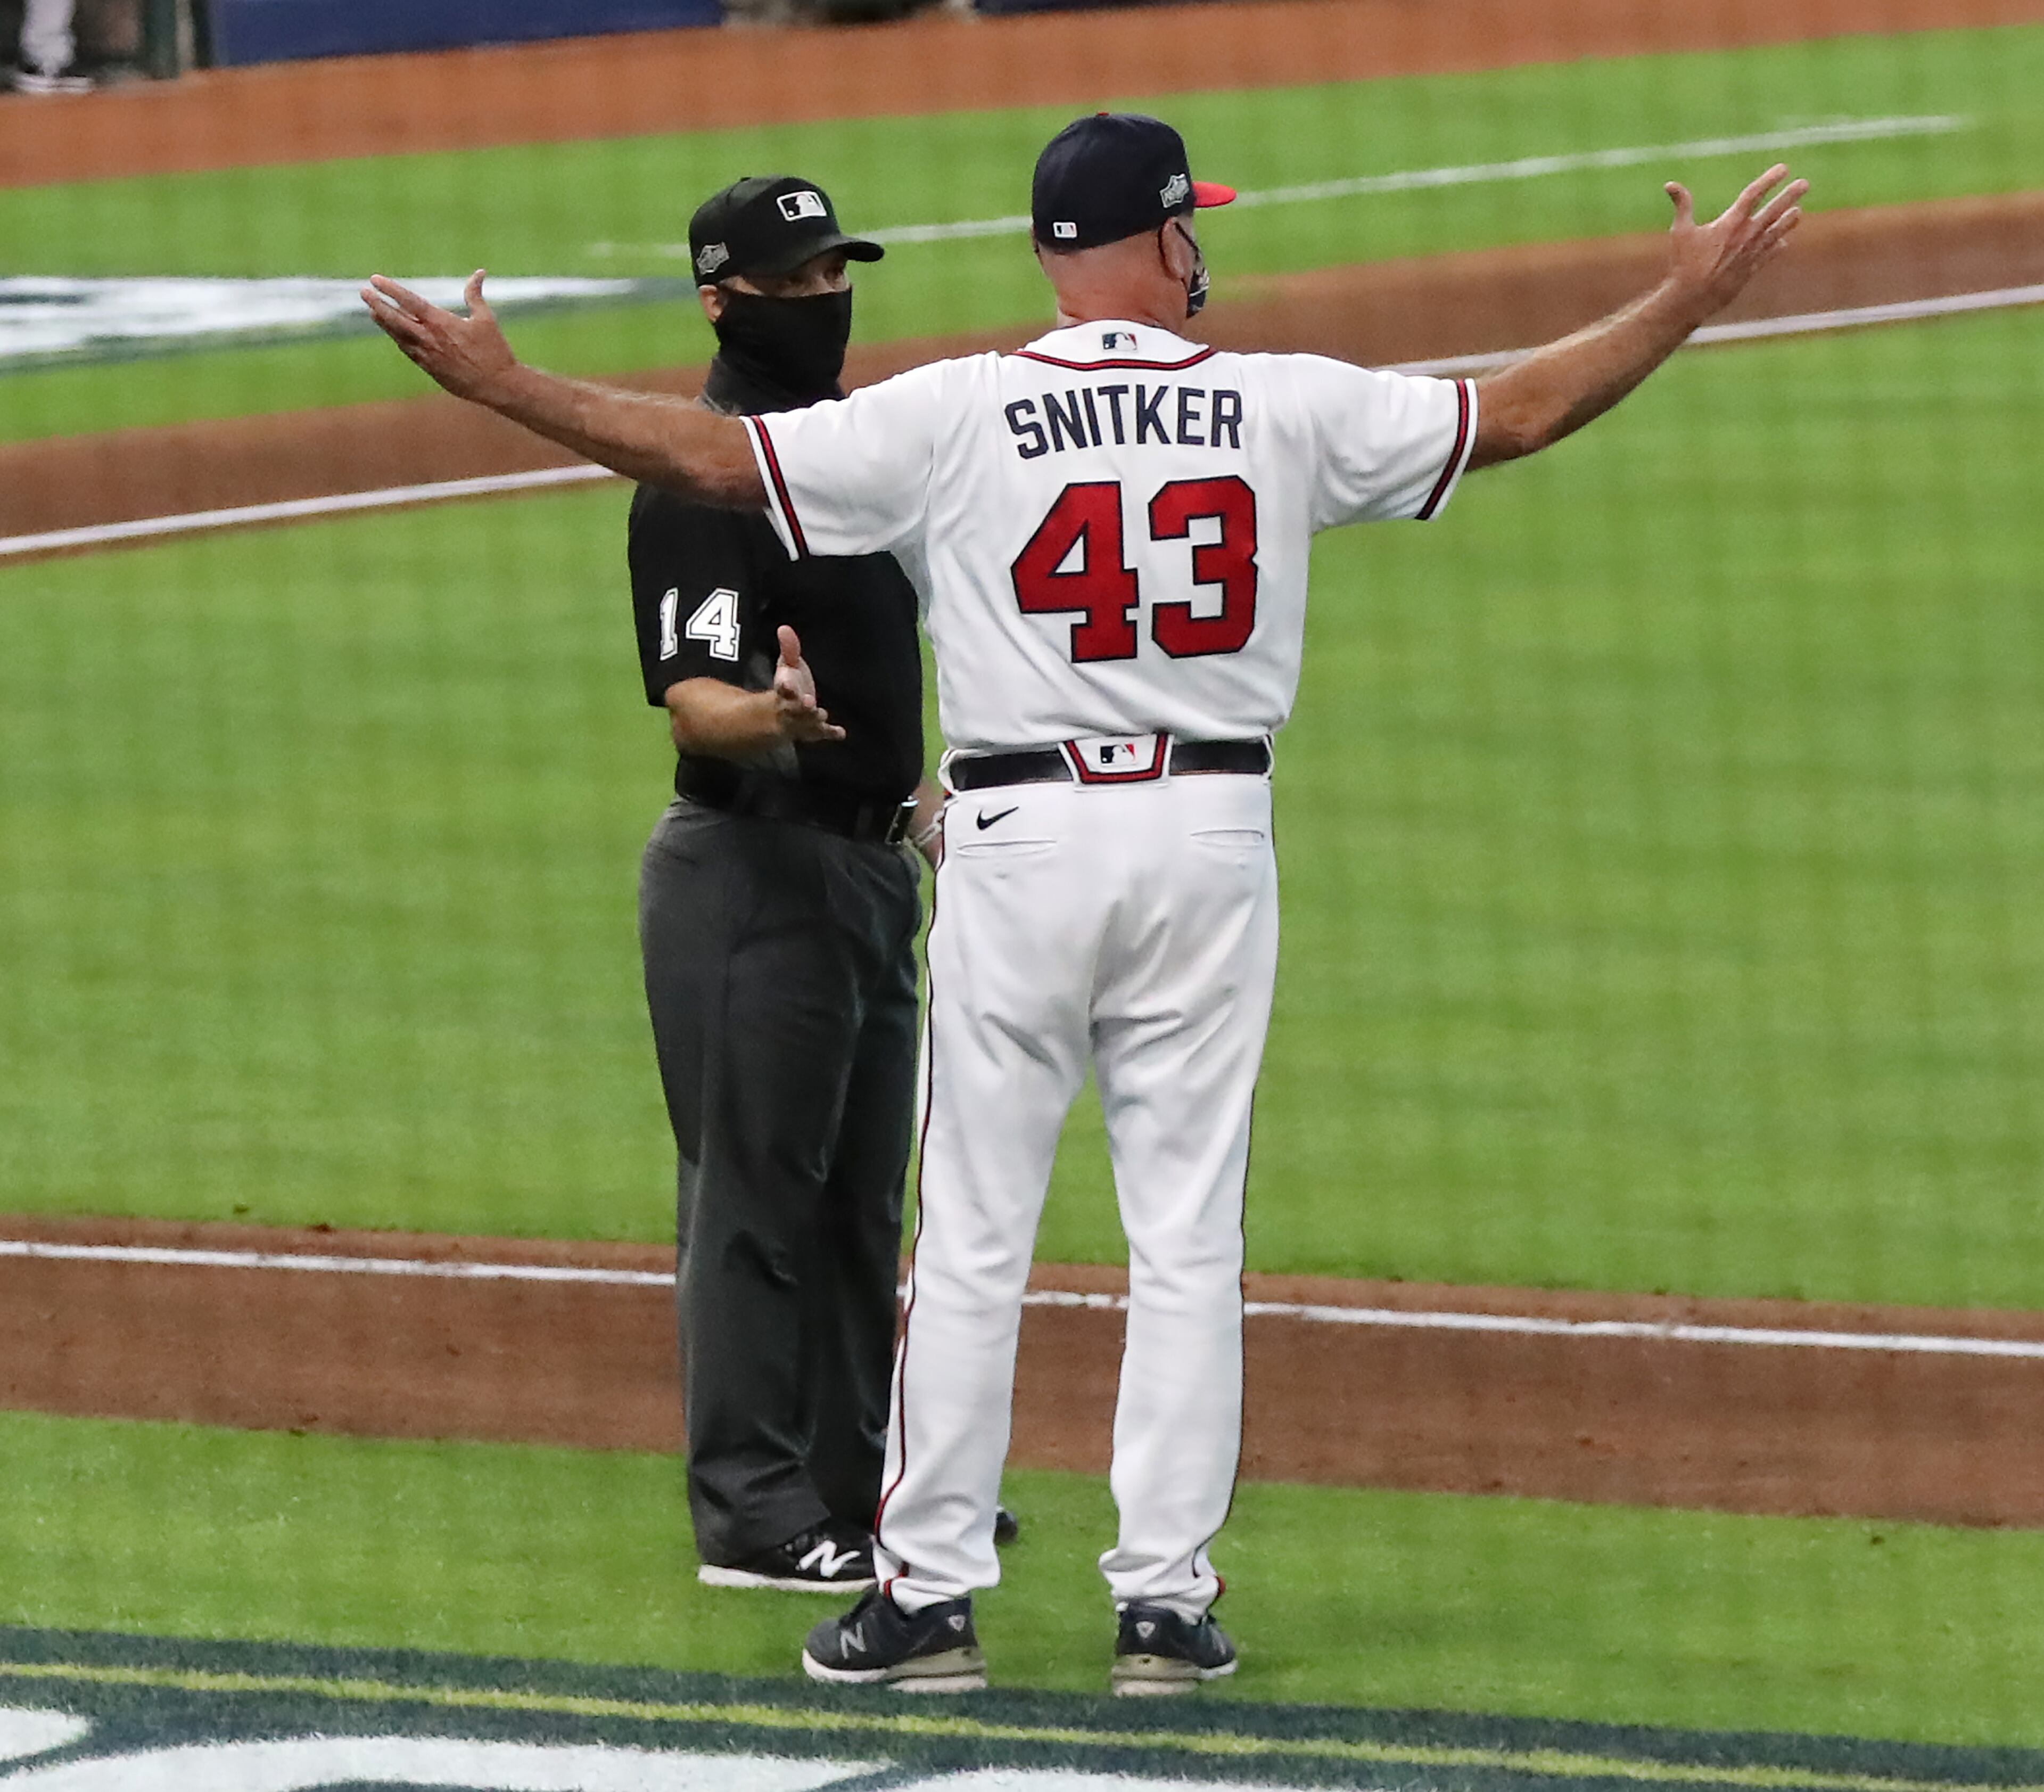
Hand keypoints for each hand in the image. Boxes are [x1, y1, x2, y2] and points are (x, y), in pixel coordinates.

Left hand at [360, 270, 516, 401]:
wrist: (497, 385)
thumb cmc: (494, 351)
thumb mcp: (486, 319)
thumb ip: (475, 295)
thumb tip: (479, 273)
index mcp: (441, 323)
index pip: (410, 302)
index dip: (391, 290)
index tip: (375, 280)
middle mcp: (429, 338)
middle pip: (395, 319)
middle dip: (378, 304)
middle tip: (363, 293)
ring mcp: (427, 355)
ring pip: (398, 336)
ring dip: (384, 322)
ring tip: (373, 311)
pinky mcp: (430, 369)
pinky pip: (408, 351)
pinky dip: (398, 339)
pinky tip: (393, 333)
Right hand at [769, 626, 845, 743]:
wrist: (783, 714)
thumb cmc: (789, 685)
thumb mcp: (788, 665)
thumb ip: (789, 648)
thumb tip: (784, 627)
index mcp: (784, 689)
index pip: (782, 688)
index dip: (785, 686)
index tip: (786, 683)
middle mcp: (791, 707)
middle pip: (794, 708)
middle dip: (801, 705)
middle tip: (809, 702)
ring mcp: (803, 721)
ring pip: (806, 722)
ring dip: (813, 719)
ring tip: (821, 714)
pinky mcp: (815, 730)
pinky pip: (822, 733)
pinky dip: (831, 733)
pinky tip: (841, 733)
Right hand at [1662, 164, 1808, 322]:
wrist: (1693, 298)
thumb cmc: (1684, 264)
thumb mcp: (1680, 231)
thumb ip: (1682, 205)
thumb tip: (1669, 184)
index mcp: (1730, 223)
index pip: (1753, 195)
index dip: (1769, 180)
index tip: (1783, 168)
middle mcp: (1746, 236)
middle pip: (1773, 211)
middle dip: (1789, 196)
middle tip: (1804, 184)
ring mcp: (1751, 253)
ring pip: (1775, 232)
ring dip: (1788, 221)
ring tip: (1798, 212)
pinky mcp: (1751, 270)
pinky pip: (1768, 255)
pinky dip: (1777, 246)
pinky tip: (1784, 242)